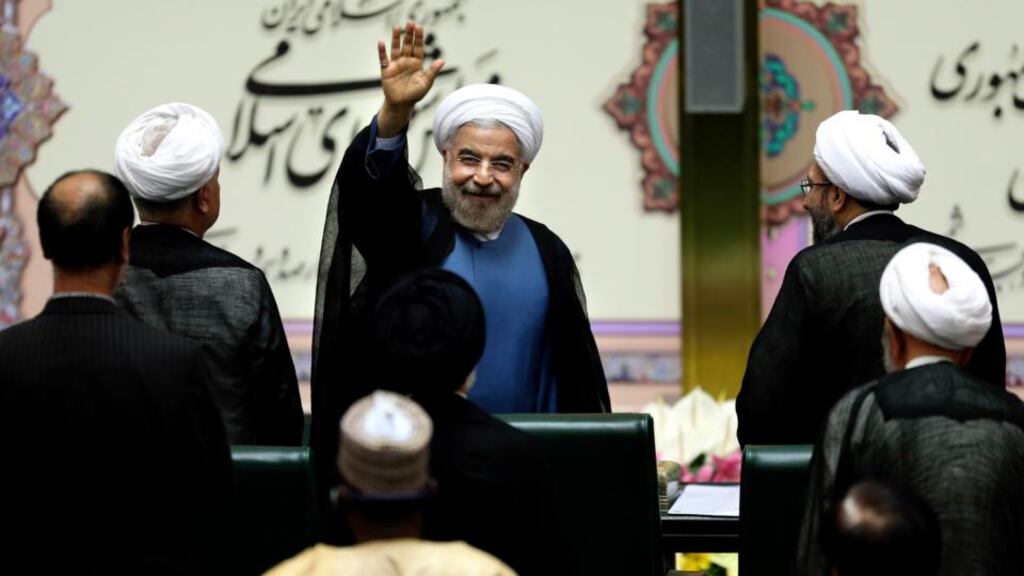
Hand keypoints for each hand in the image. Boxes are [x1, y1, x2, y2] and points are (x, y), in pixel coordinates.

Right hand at [377, 22, 444, 136]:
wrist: (402, 104)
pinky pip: (384, 59)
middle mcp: (406, 61)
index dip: (419, 37)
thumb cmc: (415, 94)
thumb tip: (442, 61)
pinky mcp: (387, 70)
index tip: (419, 27)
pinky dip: (382, 51)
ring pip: (396, 48)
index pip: (418, 47)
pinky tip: (381, 42)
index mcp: (417, 63)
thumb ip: (432, 71)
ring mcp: (396, 64)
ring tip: (397, 27)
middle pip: (408, 45)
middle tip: (410, 23)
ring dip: (396, 38)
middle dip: (409, 34)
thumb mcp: (426, 83)